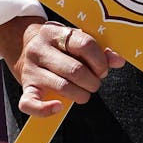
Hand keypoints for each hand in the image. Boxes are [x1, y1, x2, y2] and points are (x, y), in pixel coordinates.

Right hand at [0, 16, 124, 117]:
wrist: (23, 46)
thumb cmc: (59, 46)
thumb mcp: (75, 40)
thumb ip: (98, 50)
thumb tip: (118, 61)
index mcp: (54, 32)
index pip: (84, 44)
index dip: (99, 61)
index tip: (102, 69)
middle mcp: (39, 49)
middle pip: (75, 70)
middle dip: (92, 82)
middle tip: (94, 83)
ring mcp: (31, 69)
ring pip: (62, 87)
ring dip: (81, 95)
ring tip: (83, 93)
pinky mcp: (25, 88)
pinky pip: (30, 104)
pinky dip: (45, 110)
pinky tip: (59, 107)